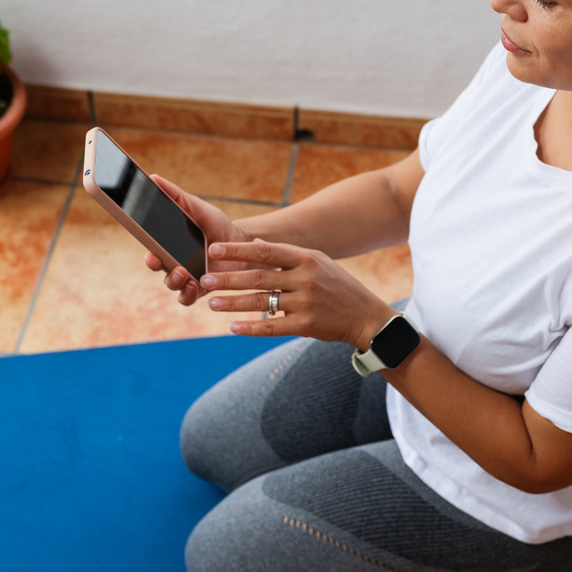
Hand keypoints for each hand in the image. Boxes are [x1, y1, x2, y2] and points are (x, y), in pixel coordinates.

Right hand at [142, 175, 250, 305]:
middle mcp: (173, 261)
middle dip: (158, 267)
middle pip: (158, 268)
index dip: (148, 254)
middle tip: (163, 261)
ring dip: (174, 282)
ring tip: (184, 274)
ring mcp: (186, 277)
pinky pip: (188, 298)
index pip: (151, 249)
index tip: (150, 253)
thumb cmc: (214, 224)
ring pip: (172, 285)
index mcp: (168, 243)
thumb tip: (153, 178)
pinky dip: (189, 295)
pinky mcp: (200, 289)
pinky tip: (197, 285)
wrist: (240, 241)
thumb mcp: (196, 207)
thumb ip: (175, 195)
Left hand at [197, 240, 397, 350]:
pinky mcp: (306, 326)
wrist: (365, 315)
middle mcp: (305, 279)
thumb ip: (287, 254)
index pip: (266, 251)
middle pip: (259, 277)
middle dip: (229, 279)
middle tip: (205, 280)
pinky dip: (251, 328)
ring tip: (212, 303)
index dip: (238, 251)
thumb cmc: (338, 285)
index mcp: (306, 258)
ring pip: (261, 302)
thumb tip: (256, 243)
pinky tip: (233, 327)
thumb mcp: (317, 261)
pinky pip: (272, 327)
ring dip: (233, 303)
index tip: (214, 250)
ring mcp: (305, 303)